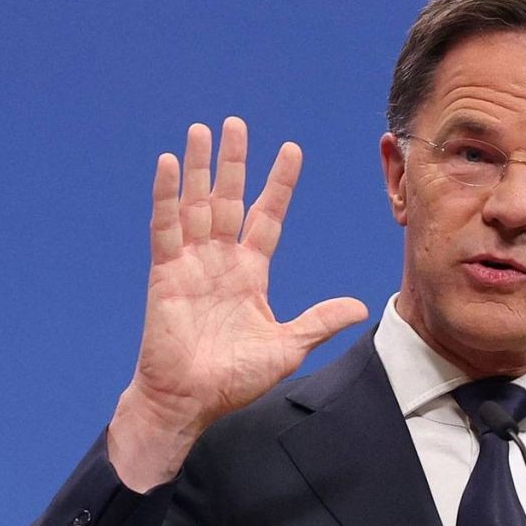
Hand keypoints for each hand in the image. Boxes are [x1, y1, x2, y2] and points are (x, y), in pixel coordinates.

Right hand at [108, 117, 367, 490]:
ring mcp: (191, 264)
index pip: (266, 217)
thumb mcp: (287, 346)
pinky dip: (166, 196)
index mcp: (250, 273)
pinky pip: (165, 227)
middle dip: (233, 162)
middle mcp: (221, 260)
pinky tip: (170, 164)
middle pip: (228, 199)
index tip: (291, 150)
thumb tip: (360, 306)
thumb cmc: (235, 379)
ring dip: (199, 168)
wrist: (191, 402)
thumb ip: (319, 321)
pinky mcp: (165, 273)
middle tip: (235, 124)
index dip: (278, 184)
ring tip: (202, 130)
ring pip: (196, 204)